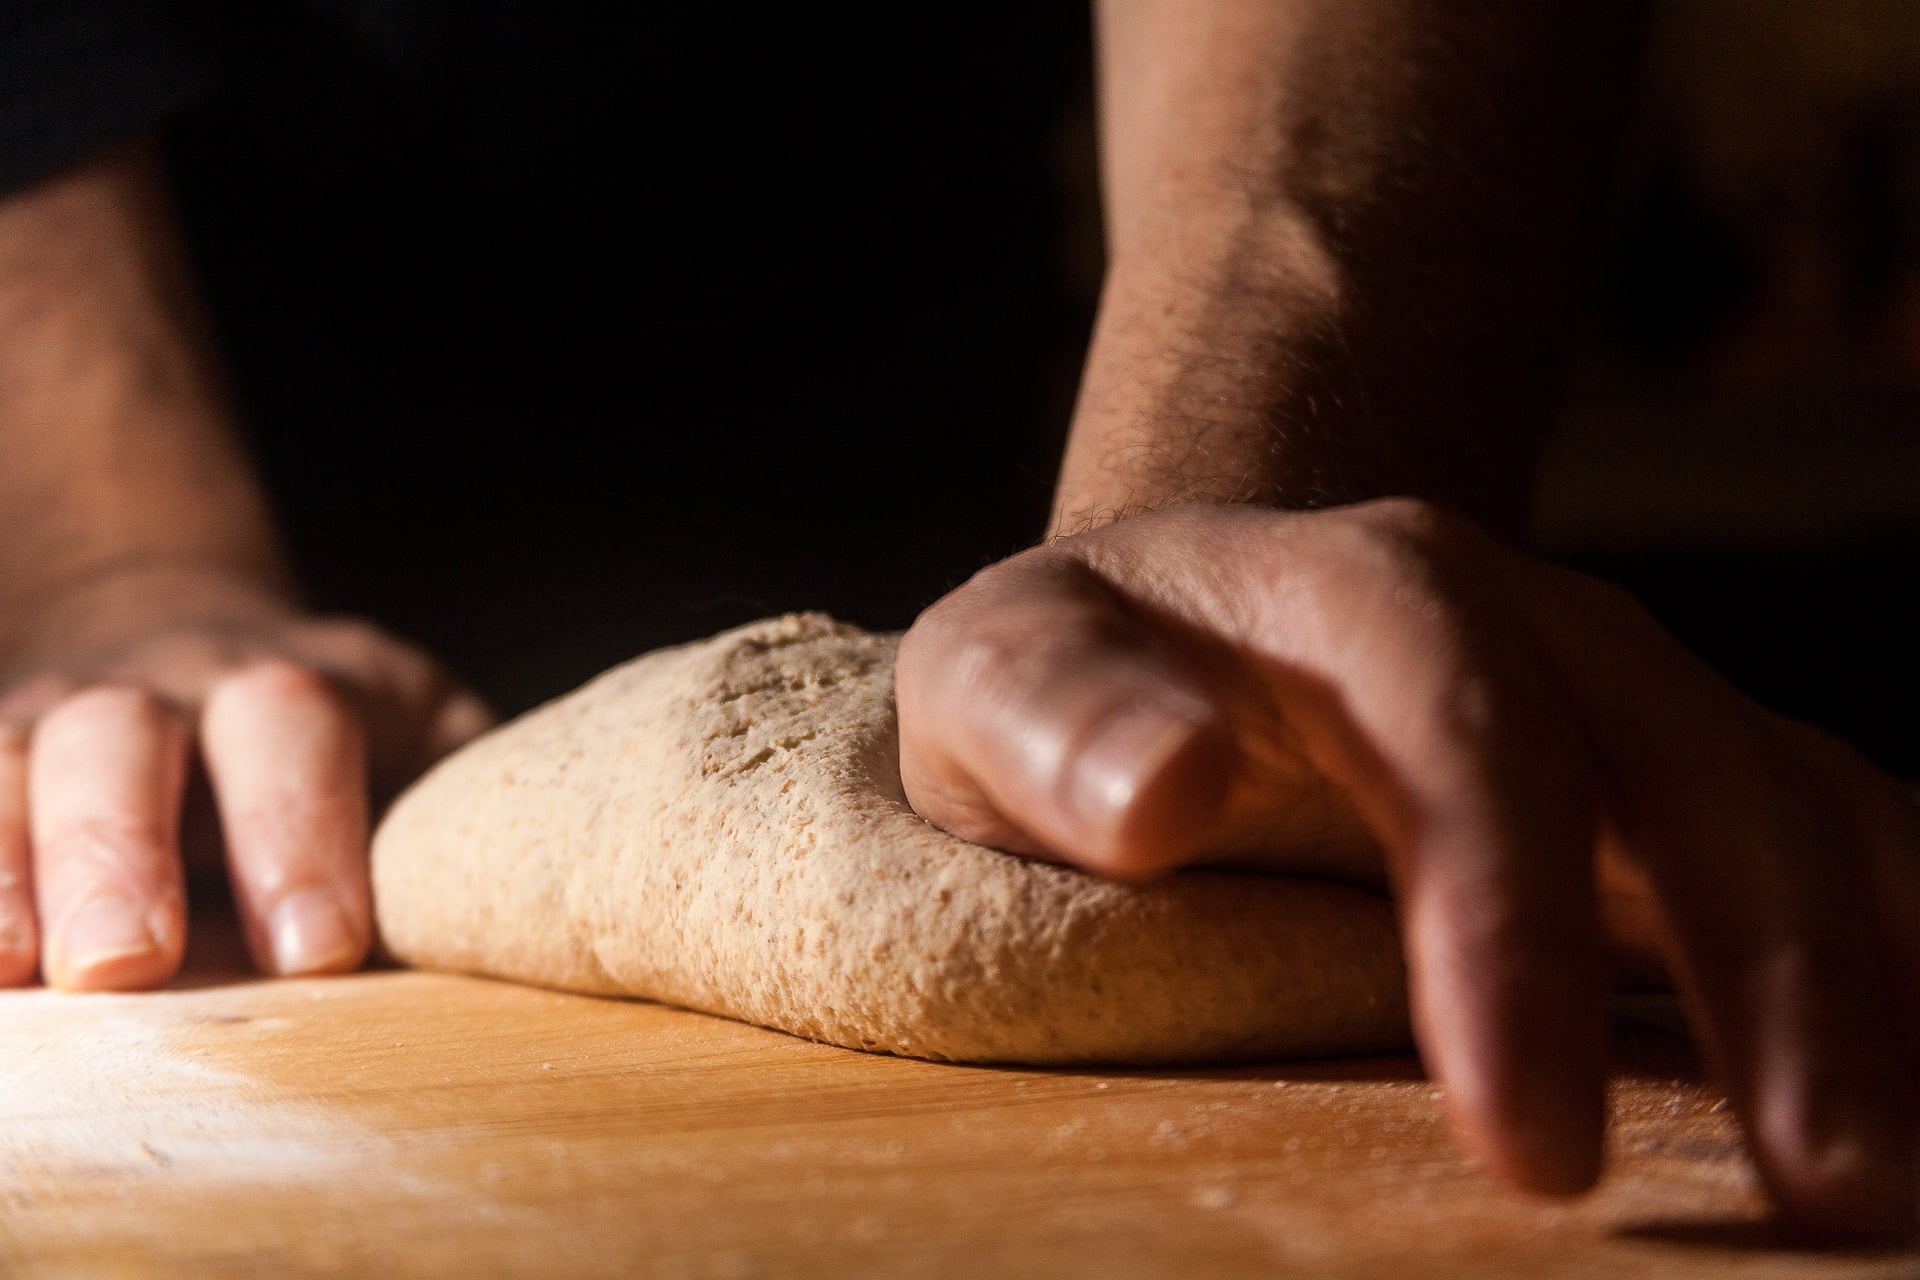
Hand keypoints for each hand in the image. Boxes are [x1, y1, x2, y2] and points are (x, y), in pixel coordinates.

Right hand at [0, 574, 490, 992]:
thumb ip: (460, 817)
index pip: (300, 730)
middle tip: (132, 962)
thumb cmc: (349, 751)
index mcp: (303, 685)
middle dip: (122, 848)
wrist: (206, 661)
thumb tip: (525, 911)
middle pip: (124, 736)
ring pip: (9, 763)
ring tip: (15, 967)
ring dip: (4, 865)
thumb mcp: (427, 749)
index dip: (303, 830)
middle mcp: (166, 688)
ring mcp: (57, 719)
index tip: (320, 948)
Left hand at [896, 499, 1918, 1237]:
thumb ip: (1053, 721)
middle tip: (1822, 1195)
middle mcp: (1528, 626)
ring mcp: (1622, 701)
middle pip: (1691, 761)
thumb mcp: (996, 681)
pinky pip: (1831, 845)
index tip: (1532, 1141)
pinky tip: (1911, 1081)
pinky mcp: (1673, 787)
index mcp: (1356, 589)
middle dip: (1774, 972)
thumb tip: (1162, 792)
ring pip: (1800, 803)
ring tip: (1895, 1186)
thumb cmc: (1069, 687)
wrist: (1176, 636)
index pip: (1465, 719)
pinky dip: (1894, 953)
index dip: (1517, 915)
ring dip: (1876, 980)